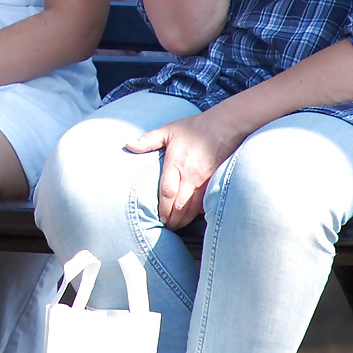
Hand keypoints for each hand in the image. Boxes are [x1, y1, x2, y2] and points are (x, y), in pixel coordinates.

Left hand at [125, 112, 243, 229]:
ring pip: (194, 208)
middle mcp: (191, 175)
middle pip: (180, 205)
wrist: (224, 126)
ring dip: (185, 219)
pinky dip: (199, 212)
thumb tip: (128, 145)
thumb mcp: (168, 130)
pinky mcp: (215, 181)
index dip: (163, 208)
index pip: (167, 193)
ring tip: (178, 225)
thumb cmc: (195, 127)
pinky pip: (206, 202)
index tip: (159, 217)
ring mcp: (205, 180)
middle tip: (167, 226)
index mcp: (176, 164)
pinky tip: (194, 217)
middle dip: (173, 220)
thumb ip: (148, 140)